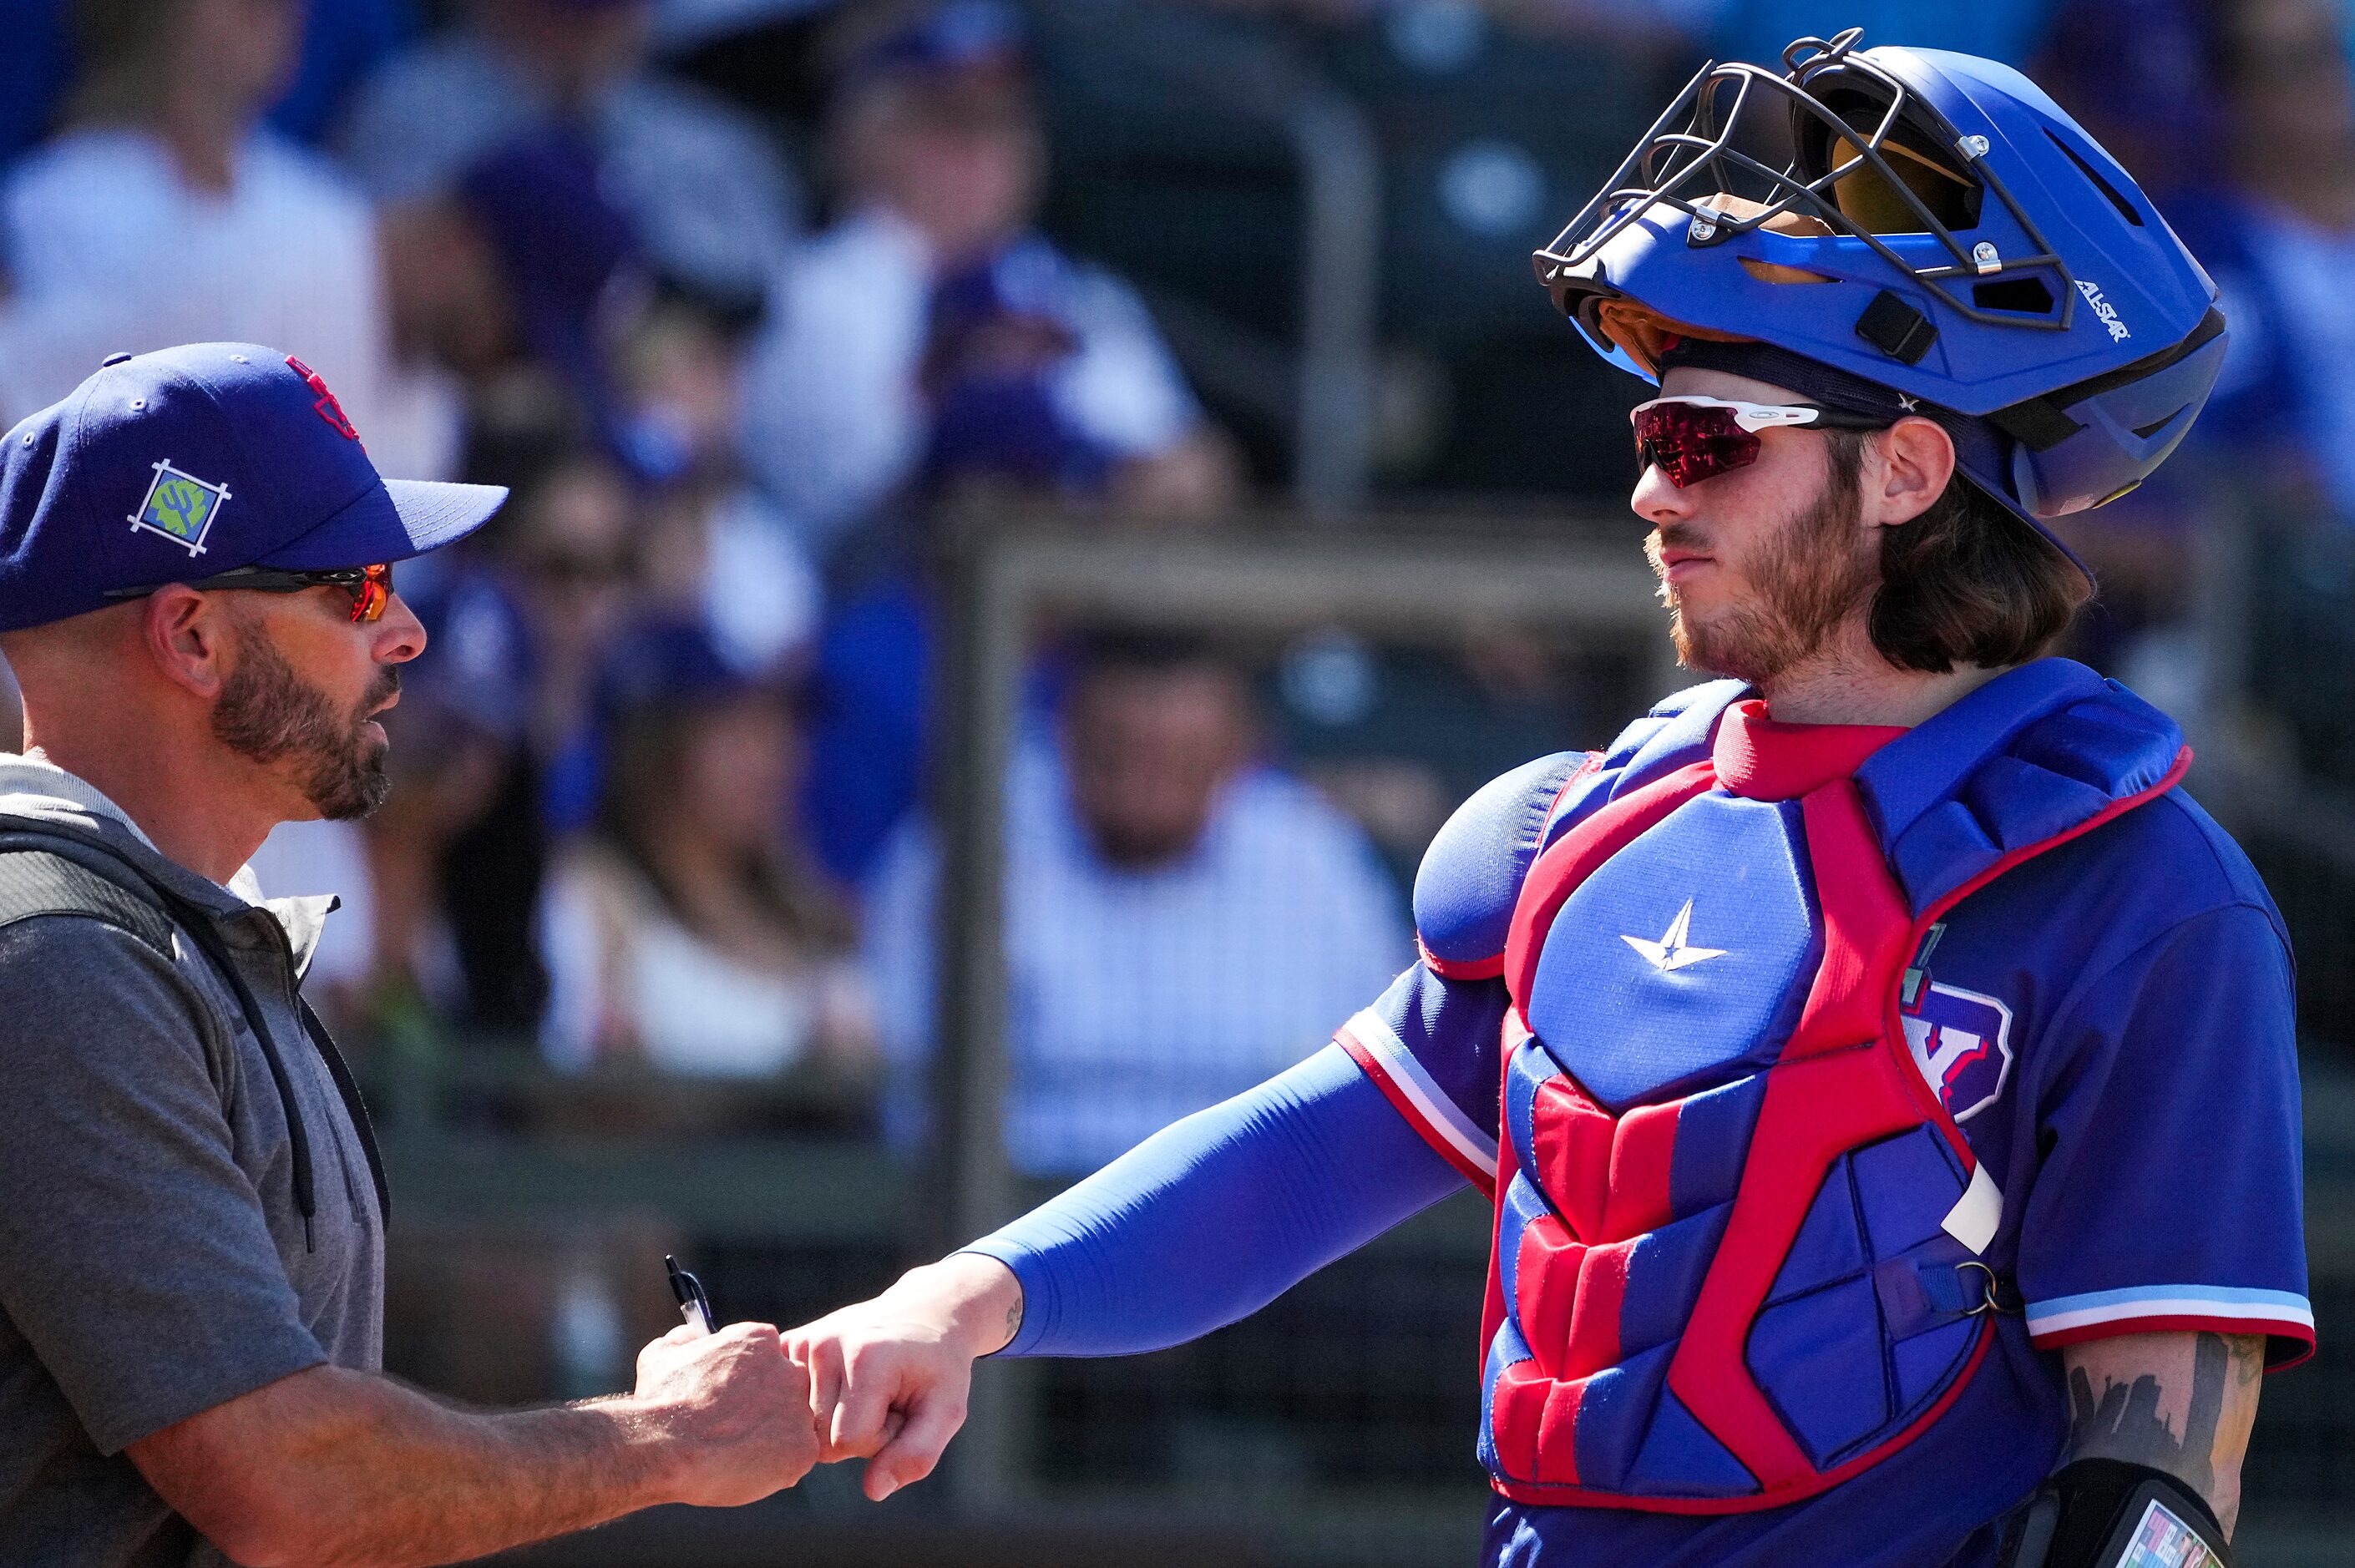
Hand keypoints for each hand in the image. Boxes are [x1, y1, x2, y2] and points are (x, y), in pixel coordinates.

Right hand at [633, 1321, 818, 1507]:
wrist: (664, 1448)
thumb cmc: (660, 1402)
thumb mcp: (662, 1354)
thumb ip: (683, 1340)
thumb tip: (691, 1336)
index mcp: (761, 1341)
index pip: (767, 1358)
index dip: (747, 1382)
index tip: (727, 1400)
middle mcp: (789, 1370)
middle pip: (786, 1389)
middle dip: (765, 1408)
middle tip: (732, 1429)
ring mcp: (799, 1411)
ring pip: (792, 1426)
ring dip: (772, 1439)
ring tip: (735, 1454)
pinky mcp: (803, 1449)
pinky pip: (796, 1459)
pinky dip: (776, 1468)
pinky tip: (745, 1470)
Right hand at [785, 1254, 1022, 1500]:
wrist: (922, 1315)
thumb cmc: (937, 1369)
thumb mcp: (947, 1411)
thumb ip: (916, 1455)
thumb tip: (873, 1491)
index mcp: (865, 1358)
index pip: (847, 1442)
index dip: (879, 1440)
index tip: (901, 1410)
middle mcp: (824, 1345)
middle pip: (821, 1439)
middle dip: (856, 1434)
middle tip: (884, 1400)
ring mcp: (802, 1342)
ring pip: (803, 1428)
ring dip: (836, 1421)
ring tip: (867, 1390)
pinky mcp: (789, 1344)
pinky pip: (788, 1406)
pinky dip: (815, 1406)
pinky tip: (840, 1383)